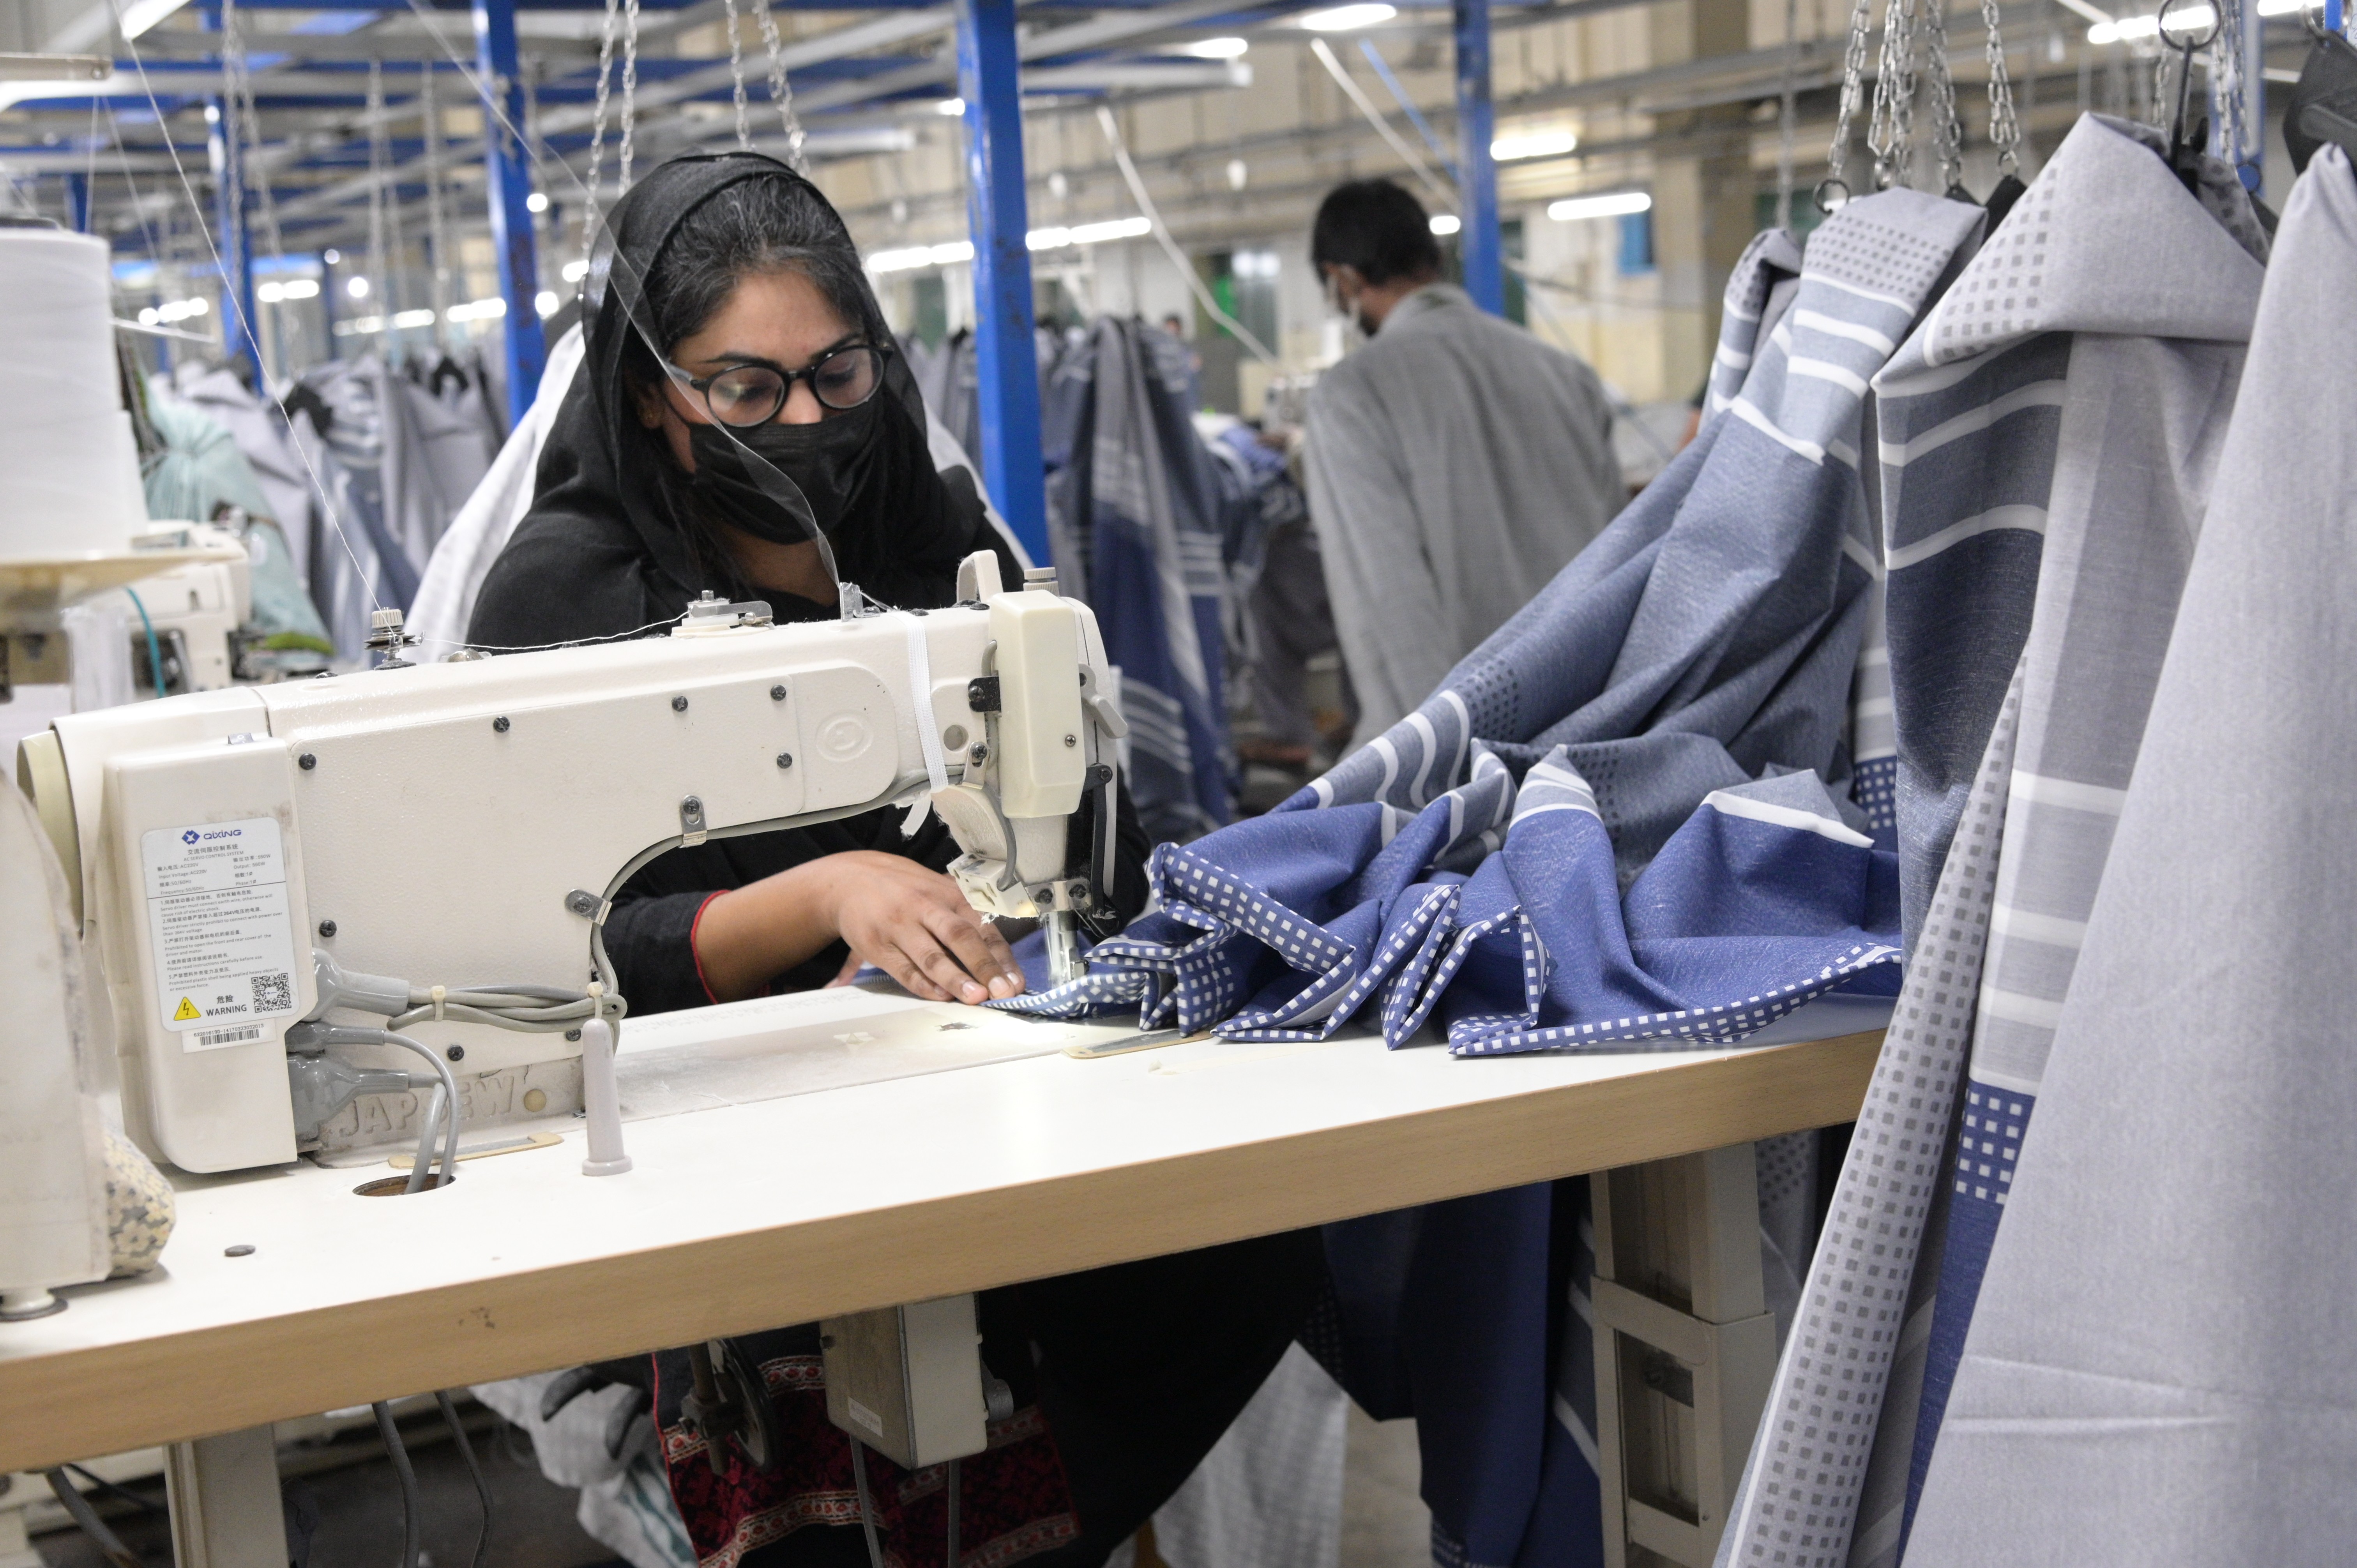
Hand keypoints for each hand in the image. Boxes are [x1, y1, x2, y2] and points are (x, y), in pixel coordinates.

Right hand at [813, 853, 1025, 1004]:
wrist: (852, 879)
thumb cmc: (907, 891)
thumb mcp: (939, 893)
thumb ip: (967, 922)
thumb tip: (1002, 963)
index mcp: (949, 895)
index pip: (983, 926)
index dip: (1002, 956)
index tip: (1016, 981)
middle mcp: (927, 907)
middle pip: (960, 936)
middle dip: (984, 966)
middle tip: (1002, 991)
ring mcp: (900, 926)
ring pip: (932, 955)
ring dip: (956, 979)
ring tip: (975, 998)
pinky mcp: (877, 944)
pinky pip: (903, 969)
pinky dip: (923, 984)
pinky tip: (940, 996)